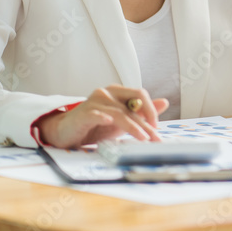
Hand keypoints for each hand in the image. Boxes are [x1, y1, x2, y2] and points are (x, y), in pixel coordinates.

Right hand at [37, 86, 168, 148]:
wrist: (66, 132)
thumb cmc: (95, 126)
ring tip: (143, 138)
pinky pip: (96, 114)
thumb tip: (165, 102)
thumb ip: (141, 112)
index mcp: (117, 92)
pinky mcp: (83, 114)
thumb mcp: (121, 120)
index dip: (151, 110)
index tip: (157, 127)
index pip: (140, 95)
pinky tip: (109, 122)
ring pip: (119, 113)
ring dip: (133, 126)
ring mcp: (94, 102)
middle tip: (155, 138)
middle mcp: (106, 93)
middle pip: (132, 104)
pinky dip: (103, 117)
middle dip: (146, 123)